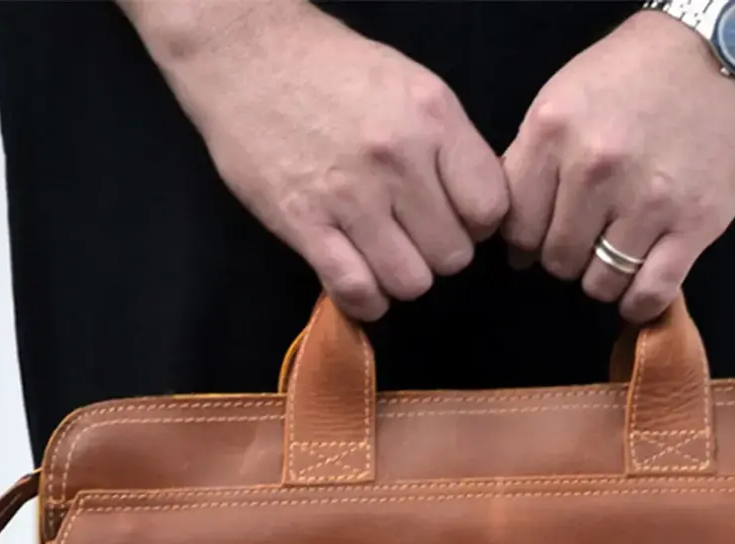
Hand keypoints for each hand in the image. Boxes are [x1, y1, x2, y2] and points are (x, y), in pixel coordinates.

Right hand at [119, 0, 507, 319]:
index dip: (477, 223)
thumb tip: (475, 209)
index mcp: (432, 116)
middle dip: (436, 252)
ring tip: (381, 253)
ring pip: (411, 282)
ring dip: (400, 277)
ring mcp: (350, 194)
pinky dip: (365, 300)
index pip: (490, 208)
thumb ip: (447, 147)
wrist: (245, 53)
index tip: (453, 215)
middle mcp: (397, 157)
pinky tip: (360, 281)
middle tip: (410, 233)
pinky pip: (356, 290)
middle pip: (452, 255)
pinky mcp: (305, 223)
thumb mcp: (409, 86)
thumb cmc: (332, 70)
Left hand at [501, 11, 734, 322]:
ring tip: (618, 252)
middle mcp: (595, 168)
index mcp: (553, 132)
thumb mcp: (566, 97)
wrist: (727, 48)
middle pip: (557, 259)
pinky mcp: (694, 225)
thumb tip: (515, 247)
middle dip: (567, 257)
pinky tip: (637, 290)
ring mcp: (646, 200)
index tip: (545, 236)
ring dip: (604, 278)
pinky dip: (638, 303)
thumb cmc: (640, 73)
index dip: (527, 241)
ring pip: (599, 283)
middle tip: (590, 237)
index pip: (516, 226)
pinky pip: (649, 294)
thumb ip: (533, 163)